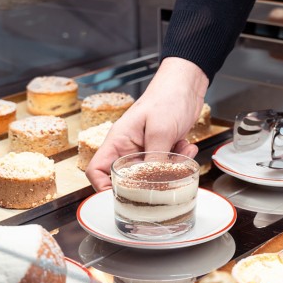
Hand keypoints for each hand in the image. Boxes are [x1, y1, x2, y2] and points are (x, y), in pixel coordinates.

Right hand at [85, 57, 208, 190]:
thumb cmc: (167, 97)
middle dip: (147, 182)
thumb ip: (155, 159)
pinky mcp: (161, 150)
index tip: (118, 197)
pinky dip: (179, 161)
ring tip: (181, 155)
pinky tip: (186, 147)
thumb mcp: (160, 131)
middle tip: (163, 180)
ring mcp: (145, 150)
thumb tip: (152, 184)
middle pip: (127, 179)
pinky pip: (166, 166)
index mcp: (118, 142)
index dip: (101, 188)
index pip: (96, 170)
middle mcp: (128, 149)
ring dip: (169, 170)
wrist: (186, 84)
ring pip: (151, 175)